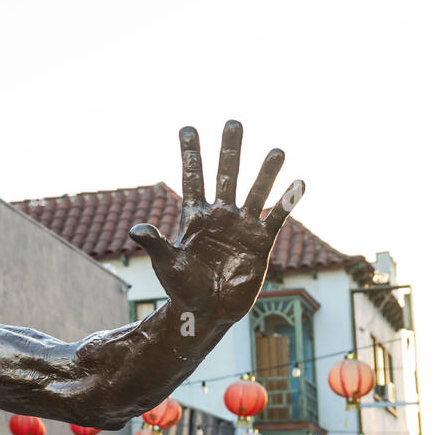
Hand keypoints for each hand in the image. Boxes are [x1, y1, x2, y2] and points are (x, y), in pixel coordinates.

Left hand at [128, 120, 303, 321]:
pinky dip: (287, 202)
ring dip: (265, 172)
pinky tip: (298, 182)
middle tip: (233, 122)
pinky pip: (276, 218)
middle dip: (229, 150)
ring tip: (276, 149)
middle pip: (226, 175)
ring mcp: (242, 227)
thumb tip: (136, 228)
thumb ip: (155, 242)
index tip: (187, 128)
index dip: (190, 154)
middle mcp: (220, 216)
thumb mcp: (166, 263)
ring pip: (255, 191)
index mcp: (194, 217)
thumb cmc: (182, 288)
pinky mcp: (261, 243)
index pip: (193, 178)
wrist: (206, 312)